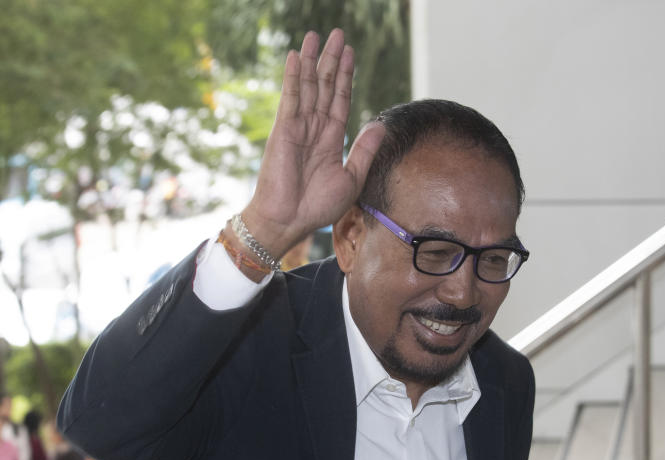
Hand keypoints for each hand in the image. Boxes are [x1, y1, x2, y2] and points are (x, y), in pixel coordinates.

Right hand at [241, 28, 384, 258]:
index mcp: (331, 139)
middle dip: (330, 60)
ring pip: (307, 87)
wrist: (291, 220)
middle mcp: (314, 129)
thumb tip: (380, 125)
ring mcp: (297, 127)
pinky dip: (292, 77)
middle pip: (323, 86)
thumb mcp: (351, 178)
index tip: (350, 53)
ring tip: (315, 35)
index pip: (339, 100)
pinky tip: (295, 57)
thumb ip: (365, 151)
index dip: (345, 77)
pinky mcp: (284, 130)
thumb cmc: (317, 207)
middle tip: (336, 33)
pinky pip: (290, 98)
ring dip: (311, 61)